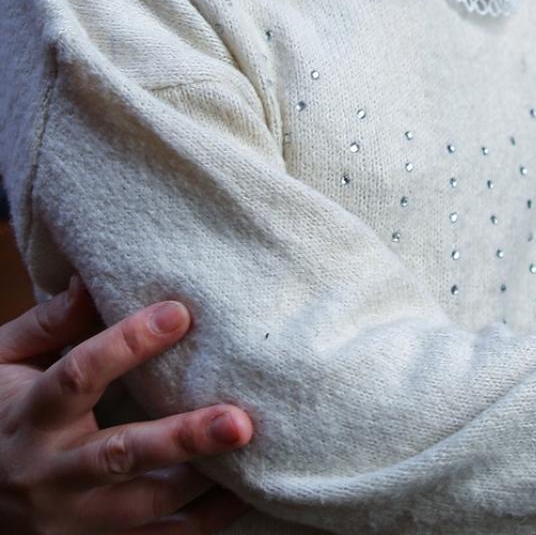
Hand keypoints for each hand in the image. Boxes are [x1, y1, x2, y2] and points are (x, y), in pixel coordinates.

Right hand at [0, 277, 254, 533]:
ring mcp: (70, 519)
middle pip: (119, 455)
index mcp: (28, 417)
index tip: (180, 313)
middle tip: (239, 421)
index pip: (78, 377)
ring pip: (143, 506)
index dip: (127, 344)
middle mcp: (49, 473)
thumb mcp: (3, 363)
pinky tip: (246, 492)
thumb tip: (90, 280)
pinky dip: (204, 521)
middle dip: (183, 439)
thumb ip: (49, 325)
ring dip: (203, 484)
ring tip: (255, 452)